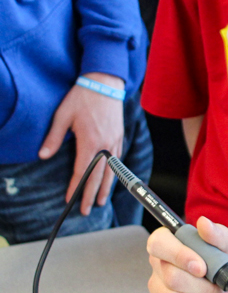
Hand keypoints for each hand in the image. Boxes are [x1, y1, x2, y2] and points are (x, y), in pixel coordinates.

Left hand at [38, 72, 124, 215]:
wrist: (105, 83)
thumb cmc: (82, 97)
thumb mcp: (63, 116)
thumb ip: (54, 138)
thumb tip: (44, 155)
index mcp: (90, 141)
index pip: (82, 171)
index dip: (76, 187)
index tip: (71, 200)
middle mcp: (105, 145)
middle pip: (99, 176)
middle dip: (91, 195)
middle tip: (87, 209)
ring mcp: (114, 142)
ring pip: (111, 171)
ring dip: (105, 188)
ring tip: (100, 201)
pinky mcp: (118, 137)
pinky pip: (117, 160)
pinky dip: (113, 173)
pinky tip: (109, 180)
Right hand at [147, 216, 227, 292]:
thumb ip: (219, 236)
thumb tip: (204, 223)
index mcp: (172, 245)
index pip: (158, 243)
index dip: (178, 255)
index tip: (202, 267)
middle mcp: (160, 267)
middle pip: (171, 277)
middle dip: (204, 286)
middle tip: (220, 287)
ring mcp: (159, 292)